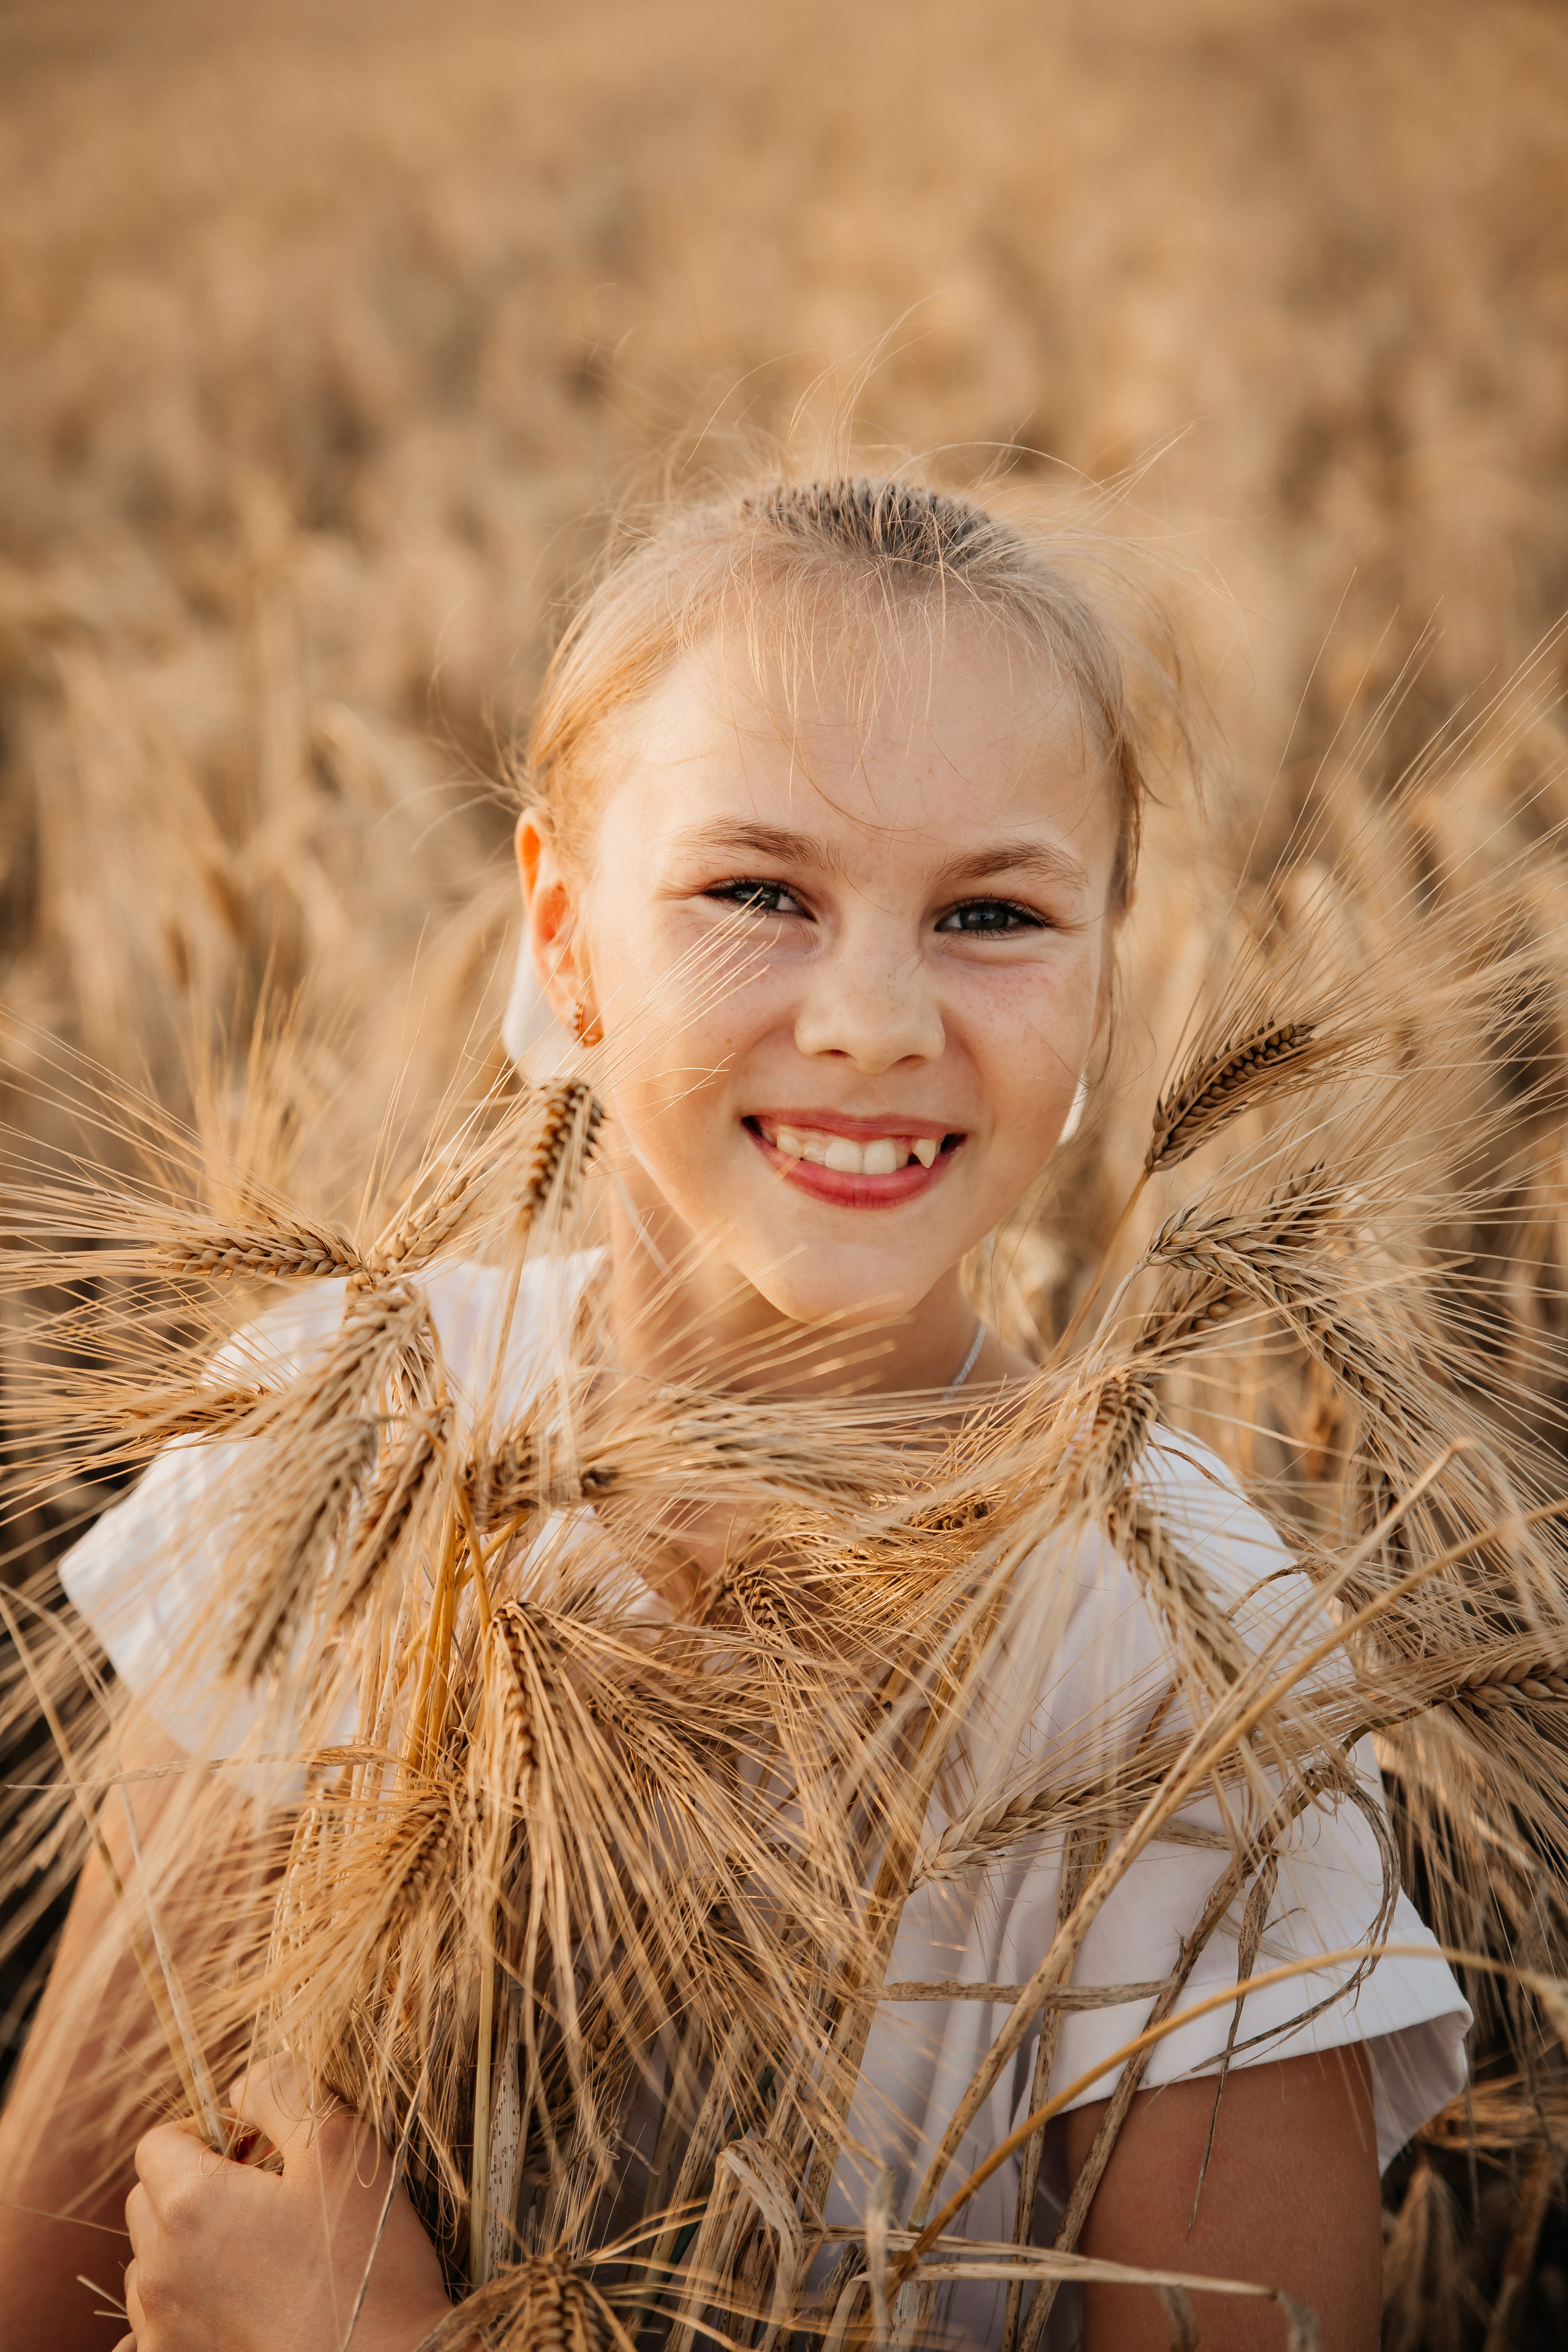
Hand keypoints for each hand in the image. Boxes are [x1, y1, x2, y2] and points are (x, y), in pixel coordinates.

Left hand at [117, 2057, 454, 2351]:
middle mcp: (160, 2270)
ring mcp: (162, 2330)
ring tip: (260, 2254)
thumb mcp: (340, 2144)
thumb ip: (283, 2089)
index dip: (208, 2132)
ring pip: (152, 2264)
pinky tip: (228, 2306)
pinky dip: (179, 2311)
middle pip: (148, 2200)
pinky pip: (149, 2331)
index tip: (260, 2149)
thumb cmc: (366, 2260)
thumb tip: (243, 2085)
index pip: (158, 2141)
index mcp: (189, 2204)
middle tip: (266, 2196)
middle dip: (194, 2184)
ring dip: (188, 2247)